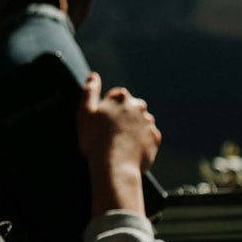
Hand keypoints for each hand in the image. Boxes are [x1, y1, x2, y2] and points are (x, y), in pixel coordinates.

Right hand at [78, 72, 161, 215]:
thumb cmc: (96, 139)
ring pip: (141, 122)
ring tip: (121, 144)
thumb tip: (93, 76)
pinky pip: (149, 137)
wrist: (115, 165)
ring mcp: (148, 122)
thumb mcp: (85, 113)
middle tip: (111, 134)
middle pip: (131, 107)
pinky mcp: (155, 138)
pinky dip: (142, 142)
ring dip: (134, 129)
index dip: (108, 108)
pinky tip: (130, 151)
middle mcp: (138, 106)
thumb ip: (89, 91)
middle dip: (124, 116)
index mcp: (120, 98)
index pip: (117, 96)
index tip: (102, 122)